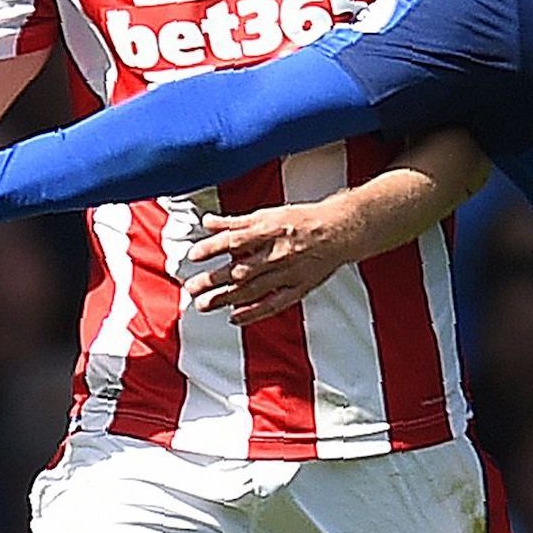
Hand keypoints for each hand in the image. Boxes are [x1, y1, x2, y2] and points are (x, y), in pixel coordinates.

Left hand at [183, 200, 357, 325]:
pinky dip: (253, 313)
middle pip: (239, 270)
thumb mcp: (267, 214)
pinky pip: (273, 304)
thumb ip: (236, 221)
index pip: (234, 240)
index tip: (194, 255)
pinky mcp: (298, 288)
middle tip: (192, 287)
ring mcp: (287, 274)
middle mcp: (276, 254)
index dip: (212, 247)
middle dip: (213, 280)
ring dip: (225, 299)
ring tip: (204, 305)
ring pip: (252, 290)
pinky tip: (234, 318)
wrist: (340, 230)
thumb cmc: (302, 220)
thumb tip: (208, 222)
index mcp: (269, 231)